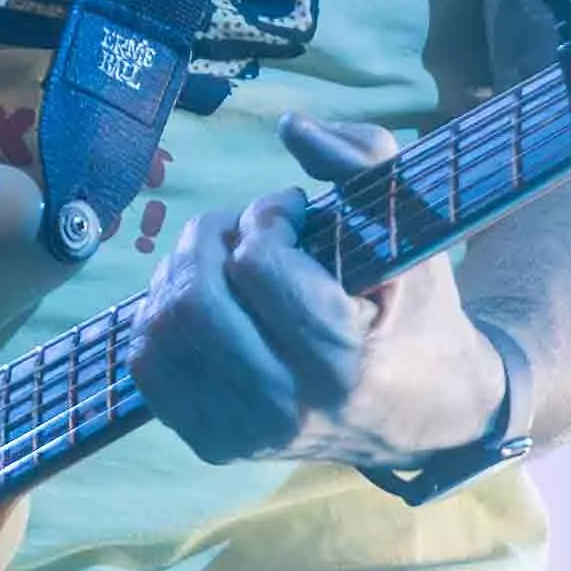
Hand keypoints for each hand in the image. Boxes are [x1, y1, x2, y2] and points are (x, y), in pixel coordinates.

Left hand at [127, 116, 514, 468]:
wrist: (425, 415)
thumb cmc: (417, 315)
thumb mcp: (415, 235)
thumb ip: (365, 163)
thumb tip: (292, 127)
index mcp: (344, 364)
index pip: (258, 266)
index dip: (267, 217)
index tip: (294, 213)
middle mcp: (286, 409)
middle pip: (194, 300)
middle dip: (208, 239)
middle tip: (243, 228)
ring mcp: (243, 434)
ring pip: (160, 330)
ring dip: (181, 273)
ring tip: (223, 261)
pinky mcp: (213, 443)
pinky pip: (145, 363)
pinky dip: (161, 315)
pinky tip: (205, 300)